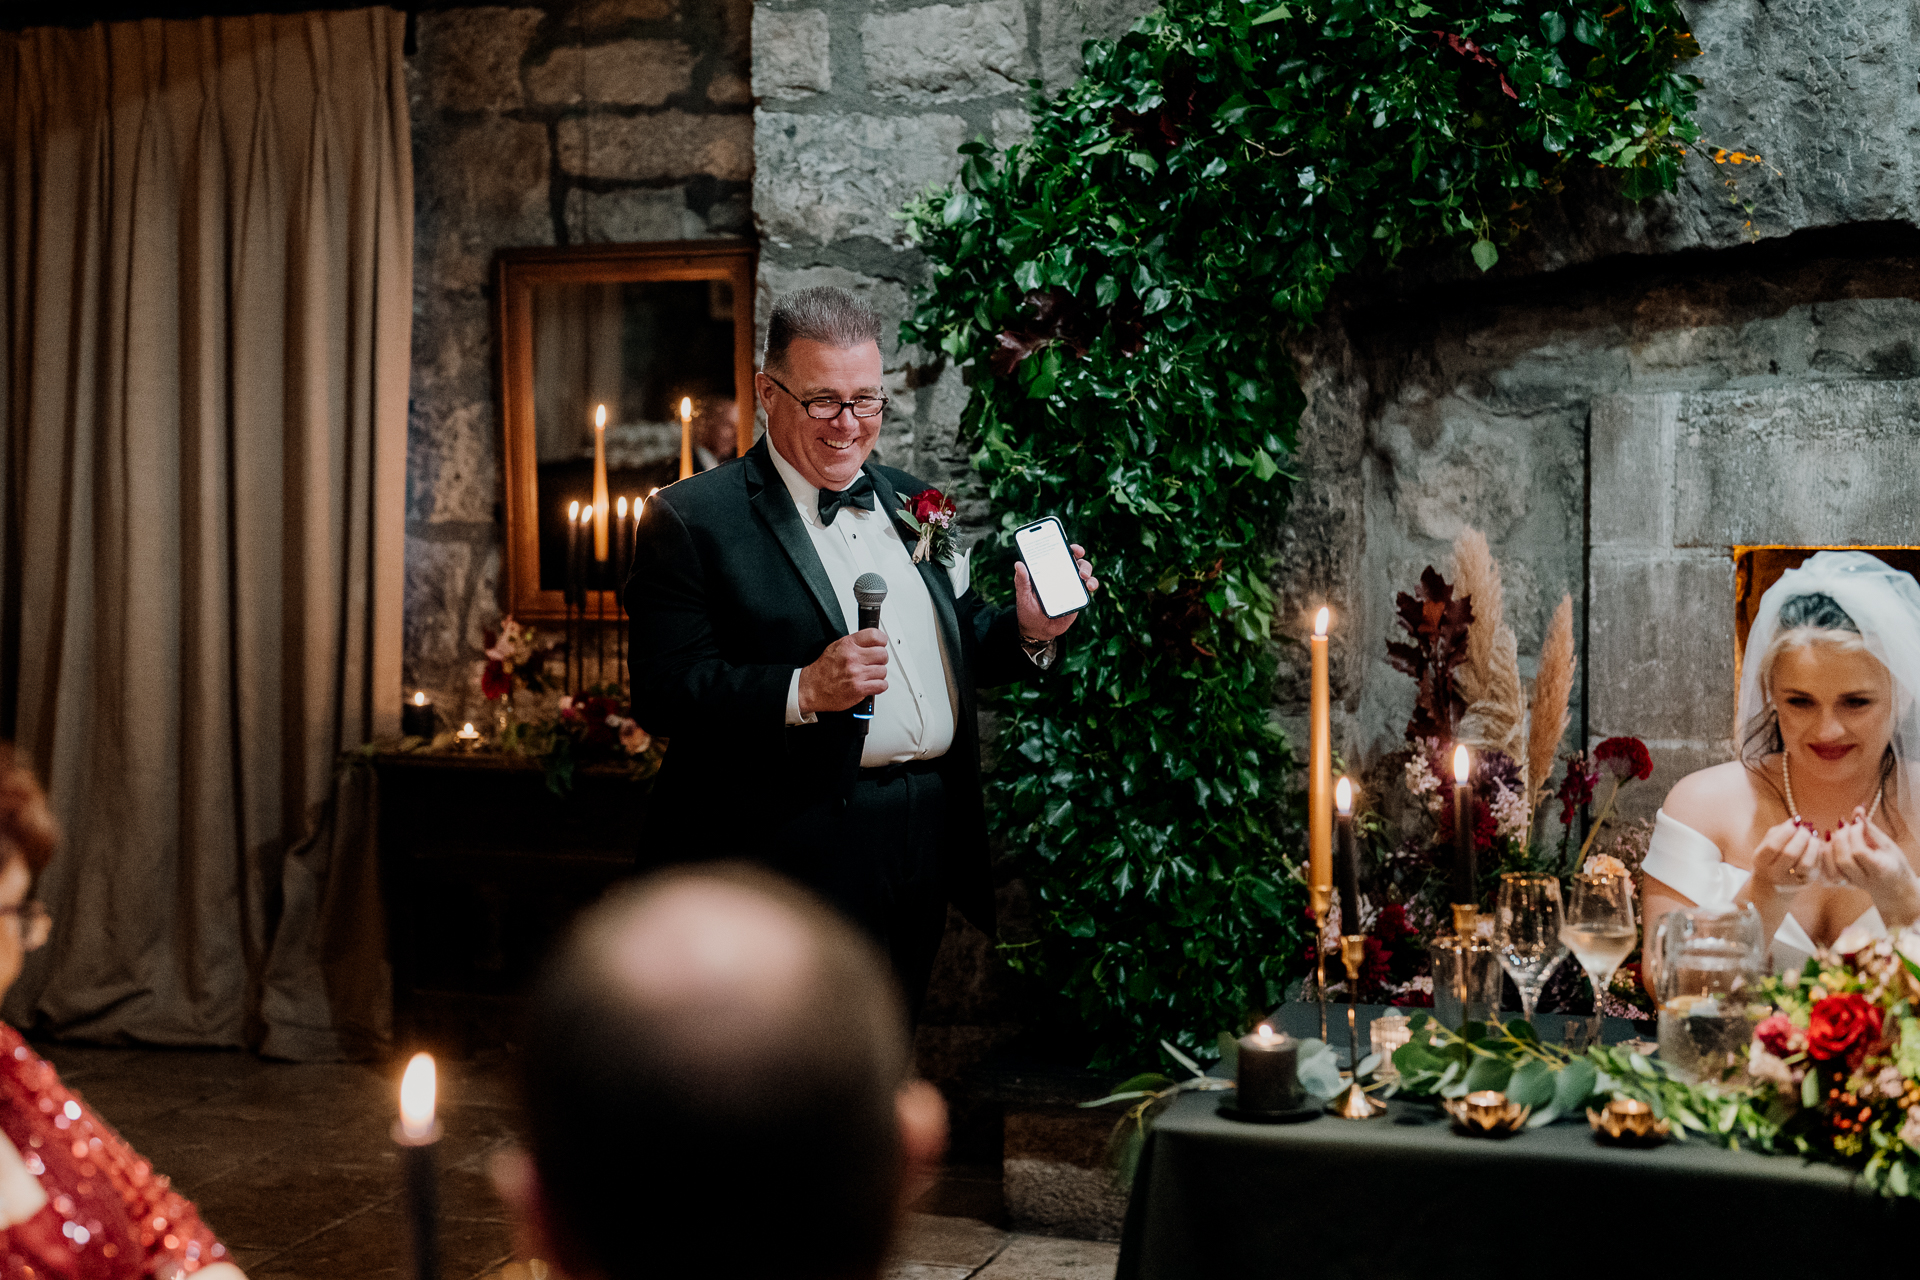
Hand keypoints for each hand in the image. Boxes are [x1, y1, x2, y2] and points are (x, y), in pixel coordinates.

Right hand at [798, 629, 888, 713]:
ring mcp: (856, 674)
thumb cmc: (822, 670)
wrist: (810, 689)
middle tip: (874, 663)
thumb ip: (854, 644)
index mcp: (847, 645)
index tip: (881, 645)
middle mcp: (852, 658)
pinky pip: (881, 685)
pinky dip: (879, 686)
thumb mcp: (835, 648)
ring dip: (878, 675)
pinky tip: (871, 685)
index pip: (875, 636)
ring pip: (883, 671)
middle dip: (881, 660)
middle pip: (883, 654)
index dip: (882, 641)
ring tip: (869, 676)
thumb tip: (872, 642)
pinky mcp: (858, 689)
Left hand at [1015, 544, 1099, 641]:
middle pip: (1073, 559)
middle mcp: (1060, 575)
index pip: (1056, 553)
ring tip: (1084, 576)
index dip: (1064, 545)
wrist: (1038, 630)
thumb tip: (1018, 564)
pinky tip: (1089, 586)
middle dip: (1078, 555)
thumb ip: (1022, 581)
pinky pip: (1088, 588)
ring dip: (1087, 570)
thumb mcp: (1023, 595)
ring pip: (1084, 572)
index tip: (1068, 544)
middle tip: (1078, 555)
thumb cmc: (1028, 610)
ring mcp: (1071, 585)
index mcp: (1047, 571)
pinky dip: (1092, 584)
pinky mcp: (1078, 597)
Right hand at [1750, 818, 1819, 895]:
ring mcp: (1791, 881)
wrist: (1773, 883)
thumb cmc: (1771, 856)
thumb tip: (1796, 821)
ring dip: (1812, 846)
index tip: (1793, 823)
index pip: (1773, 846)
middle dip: (1800, 837)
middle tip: (1805, 830)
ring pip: (1806, 863)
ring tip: (1812, 837)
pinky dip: (1818, 853)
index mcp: (1761, 861)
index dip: (1785, 832)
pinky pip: (1816, 867)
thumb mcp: (1767, 844)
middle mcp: (1774, 874)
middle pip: (1790, 854)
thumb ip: (1779, 831)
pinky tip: (1815, 846)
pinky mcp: (1806, 883)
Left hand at [1823, 807, 1919, 926]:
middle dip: (1840, 839)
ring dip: (1829, 847)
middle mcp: (1863, 879)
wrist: (1892, 886)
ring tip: (1835, 833)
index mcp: (1880, 869)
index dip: (1854, 834)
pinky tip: (1827, 842)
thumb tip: (1857, 810)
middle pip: (1843, 860)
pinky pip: (1824, 873)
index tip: (1856, 822)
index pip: (1859, 852)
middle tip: (1843, 825)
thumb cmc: (1892, 862)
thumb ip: (1870, 829)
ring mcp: (1850, 884)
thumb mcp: (1887, 844)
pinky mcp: (1839, 884)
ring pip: (1831, 869)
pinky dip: (1822, 856)